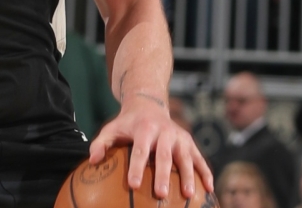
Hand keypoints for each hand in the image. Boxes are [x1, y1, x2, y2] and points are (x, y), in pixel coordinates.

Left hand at [89, 95, 212, 198]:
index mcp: (145, 129)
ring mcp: (180, 137)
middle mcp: (165, 132)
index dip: (137, 167)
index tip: (133, 185)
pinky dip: (206, 173)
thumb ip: (101, 143)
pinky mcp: (190, 143)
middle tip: (160, 194)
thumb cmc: (128, 124)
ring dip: (188, 177)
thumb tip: (92, 161)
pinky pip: (200, 159)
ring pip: (186, 158)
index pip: (140, 150)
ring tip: (188, 195)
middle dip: (163, 176)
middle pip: (165, 156)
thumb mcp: (112, 128)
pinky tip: (209, 190)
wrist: (150, 105)